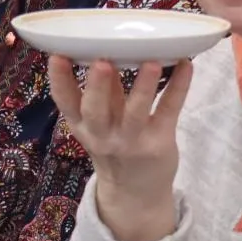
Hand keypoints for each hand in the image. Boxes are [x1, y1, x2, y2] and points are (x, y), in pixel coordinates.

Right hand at [48, 57, 191, 240]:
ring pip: (136, 112)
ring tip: (151, 62)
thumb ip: (101, 90)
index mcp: (82, 126)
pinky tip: (185, 65)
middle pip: (96, 110)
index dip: (59, 79)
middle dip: (97, 86)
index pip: (65, 102)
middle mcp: (103, 135)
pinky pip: (168, 111)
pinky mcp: (160, 142)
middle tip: (101, 62)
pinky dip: (178, 87)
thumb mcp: (98, 123)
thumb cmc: (114, 146)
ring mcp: (132, 140)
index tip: (56, 55)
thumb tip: (106, 47)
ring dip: (142, 86)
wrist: (135, 193)